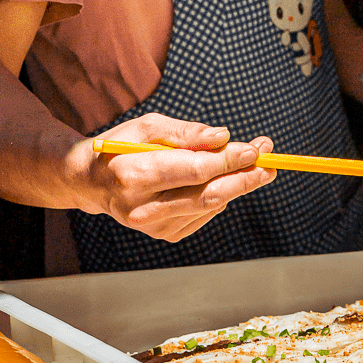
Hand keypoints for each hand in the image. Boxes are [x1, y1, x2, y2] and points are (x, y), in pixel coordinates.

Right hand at [69, 113, 277, 242]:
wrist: (92, 182)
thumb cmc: (121, 147)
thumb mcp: (147, 127)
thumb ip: (186, 133)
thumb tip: (223, 137)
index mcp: (134, 176)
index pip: (193, 171)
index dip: (228, 160)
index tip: (255, 149)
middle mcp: (142, 208)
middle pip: (207, 195)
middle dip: (244, 178)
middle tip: (270, 163)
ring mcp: (153, 226)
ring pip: (210, 206)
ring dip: (238, 185)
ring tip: (254, 163)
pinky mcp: (164, 235)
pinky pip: (204, 214)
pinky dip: (219, 195)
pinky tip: (220, 180)